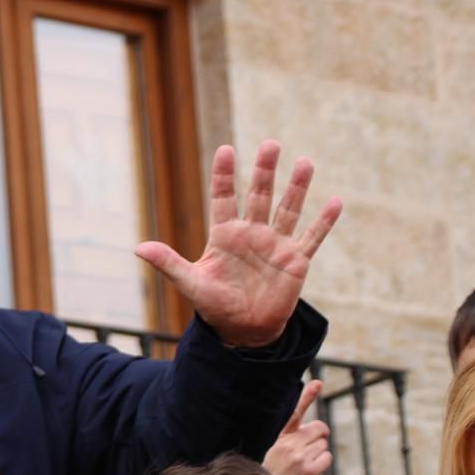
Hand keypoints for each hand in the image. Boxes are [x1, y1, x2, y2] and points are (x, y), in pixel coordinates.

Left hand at [136, 141, 340, 347]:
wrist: (243, 330)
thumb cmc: (215, 305)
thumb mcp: (191, 284)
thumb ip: (169, 263)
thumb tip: (138, 247)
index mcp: (224, 235)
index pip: (224, 198)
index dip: (225, 175)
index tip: (226, 150)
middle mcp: (251, 233)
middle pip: (260, 195)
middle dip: (265, 171)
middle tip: (271, 144)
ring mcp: (275, 245)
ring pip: (288, 210)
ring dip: (297, 187)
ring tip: (304, 162)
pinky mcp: (296, 261)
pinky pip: (312, 237)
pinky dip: (323, 221)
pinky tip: (335, 201)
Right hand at [263, 379, 330, 474]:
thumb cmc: (272, 473)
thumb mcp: (275, 450)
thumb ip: (292, 438)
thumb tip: (318, 429)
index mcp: (280, 437)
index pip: (296, 413)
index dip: (308, 396)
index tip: (318, 382)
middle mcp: (290, 444)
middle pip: (320, 429)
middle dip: (320, 436)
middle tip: (312, 446)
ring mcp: (300, 457)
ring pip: (324, 444)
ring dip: (319, 452)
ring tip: (304, 463)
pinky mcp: (310, 470)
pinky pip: (327, 457)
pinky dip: (322, 462)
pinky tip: (310, 470)